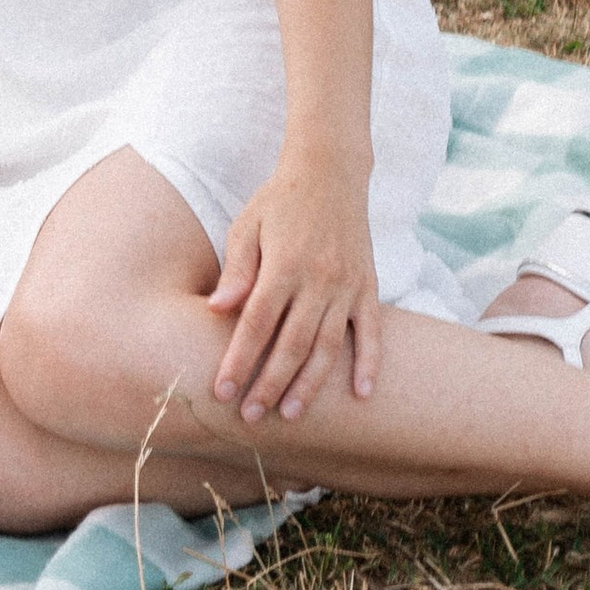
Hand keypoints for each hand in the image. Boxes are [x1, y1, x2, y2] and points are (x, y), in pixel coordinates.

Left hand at [204, 156, 378, 424]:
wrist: (330, 173)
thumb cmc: (279, 202)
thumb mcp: (247, 225)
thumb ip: (237, 269)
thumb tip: (217, 309)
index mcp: (282, 264)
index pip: (257, 322)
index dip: (239, 359)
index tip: (222, 391)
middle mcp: (317, 278)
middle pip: (291, 343)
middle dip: (270, 384)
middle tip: (252, 417)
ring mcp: (346, 285)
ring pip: (328, 346)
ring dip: (310, 384)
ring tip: (292, 415)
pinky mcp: (367, 286)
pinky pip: (371, 331)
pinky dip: (369, 363)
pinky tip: (362, 394)